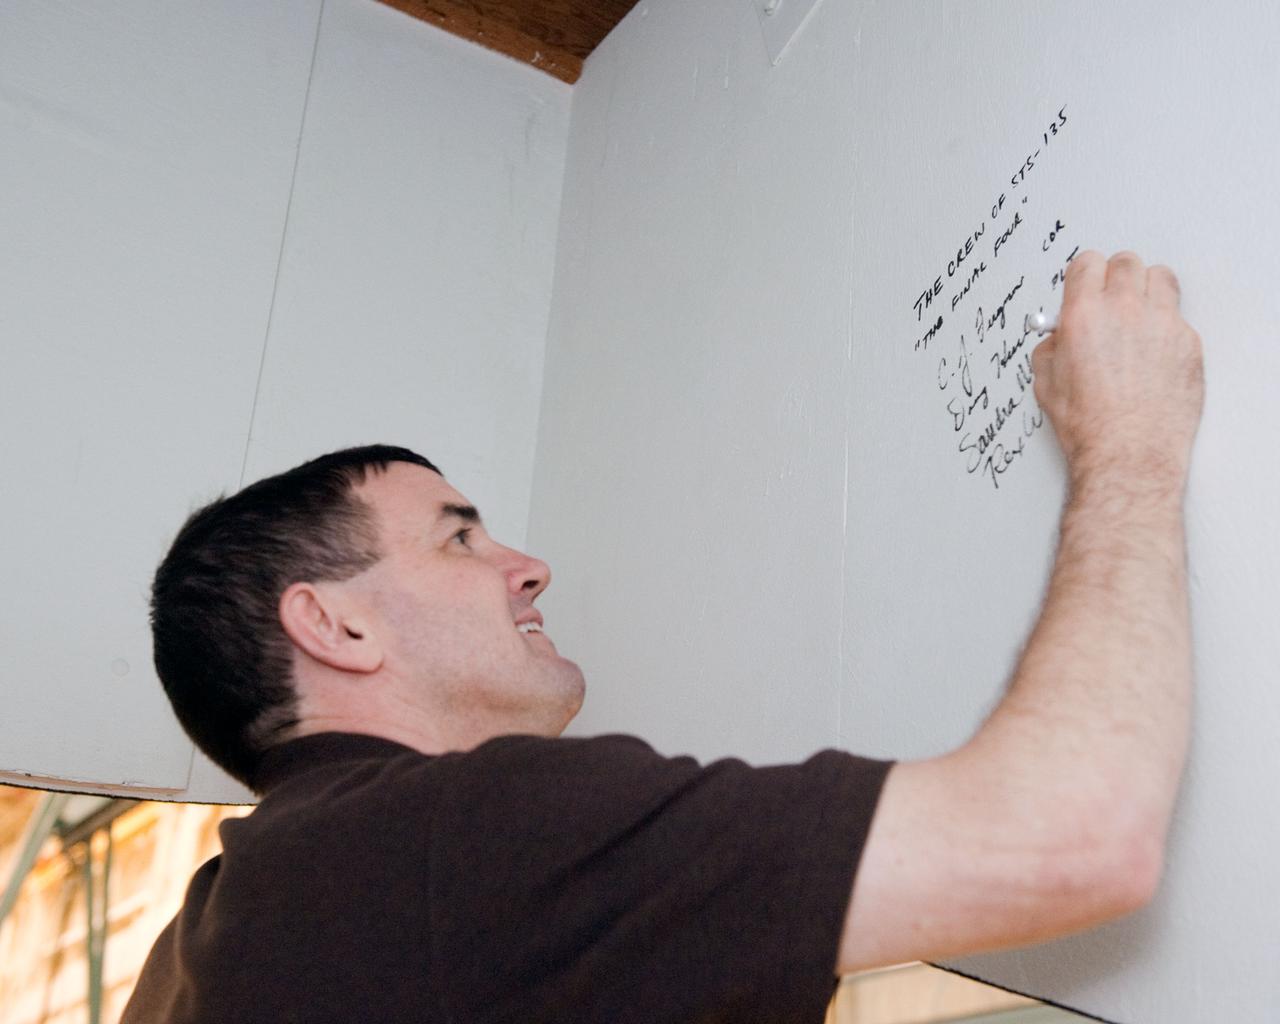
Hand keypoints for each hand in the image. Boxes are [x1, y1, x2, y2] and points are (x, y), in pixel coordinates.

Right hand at [1032, 251, 1203, 487]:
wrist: (1128, 452)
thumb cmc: (1089, 425)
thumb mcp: (1047, 383)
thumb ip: (1052, 348)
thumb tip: (1059, 338)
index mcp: (1083, 315)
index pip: (1087, 264)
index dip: (1084, 274)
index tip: (1085, 284)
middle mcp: (1124, 310)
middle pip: (1126, 262)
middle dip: (1114, 277)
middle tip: (1110, 298)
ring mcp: (1162, 323)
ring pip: (1159, 278)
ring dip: (1146, 288)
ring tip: (1137, 312)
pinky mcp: (1188, 342)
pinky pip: (1177, 316)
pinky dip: (1165, 325)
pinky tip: (1153, 350)